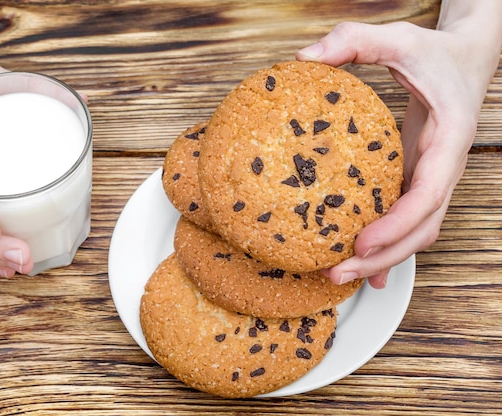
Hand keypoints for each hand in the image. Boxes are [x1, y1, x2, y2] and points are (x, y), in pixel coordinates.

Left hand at [296, 21, 499, 287]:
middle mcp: (445, 169)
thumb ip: (354, 40)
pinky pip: (406, 222)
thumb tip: (303, 57)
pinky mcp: (418, 180)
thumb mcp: (399, 38)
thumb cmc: (436, 52)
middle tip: (338, 272)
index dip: (397, 224)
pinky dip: (387, 247)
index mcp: (448, 141)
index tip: (362, 242)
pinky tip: (361, 264)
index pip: (429, 195)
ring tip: (340, 274)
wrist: (467, 59)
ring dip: (383, 259)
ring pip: (416, 233)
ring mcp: (433, 179)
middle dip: (384, 257)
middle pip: (422, 229)